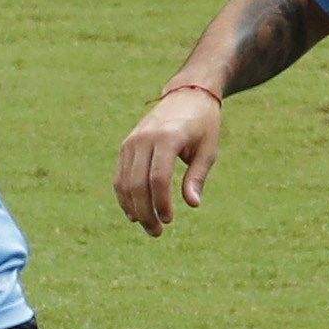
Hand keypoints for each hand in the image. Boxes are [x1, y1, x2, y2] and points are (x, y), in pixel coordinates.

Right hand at [114, 87, 223, 235]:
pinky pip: (119, 175)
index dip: (161, 202)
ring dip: (133, 207)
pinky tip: (134, 212)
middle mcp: (143, 139)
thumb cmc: (203, 126)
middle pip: (137, 183)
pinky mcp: (126, 145)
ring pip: (124, 181)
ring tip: (147, 226)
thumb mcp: (209, 150)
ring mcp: (131, 142)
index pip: (158, 178)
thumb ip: (197, 177)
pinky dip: (124, 195)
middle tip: (156, 232)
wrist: (186, 96)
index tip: (170, 220)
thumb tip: (192, 204)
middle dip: (145, 211)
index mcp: (167, 138)